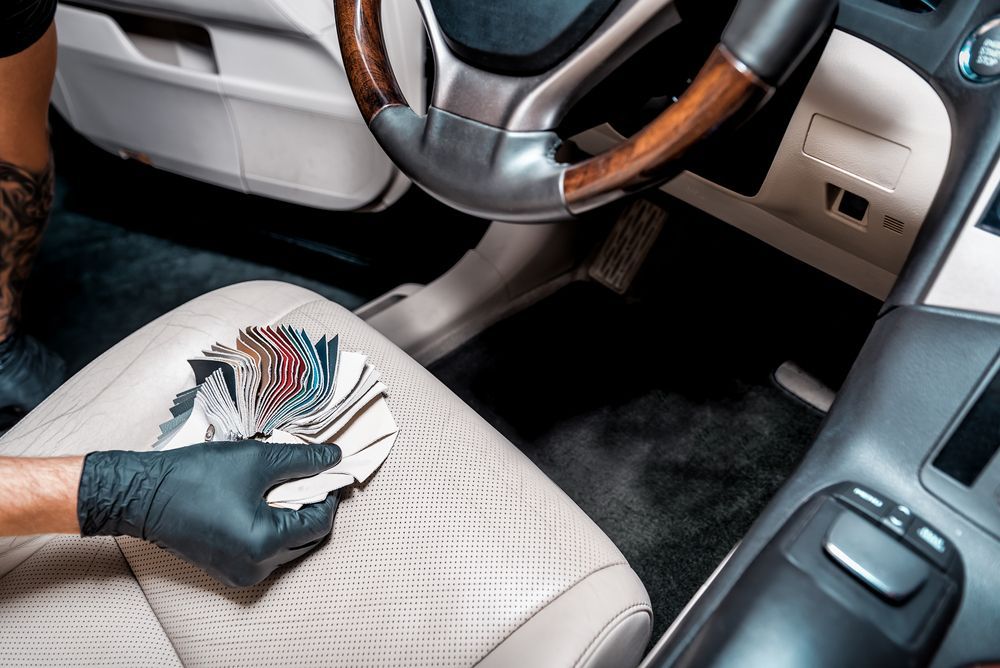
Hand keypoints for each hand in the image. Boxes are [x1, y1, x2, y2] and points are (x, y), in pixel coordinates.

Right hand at [77, 440, 341, 586]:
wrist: (142, 495)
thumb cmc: (195, 476)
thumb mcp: (256, 459)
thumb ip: (302, 460)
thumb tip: (334, 457)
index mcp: (266, 543)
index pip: (320, 522)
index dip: (329, 494)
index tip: (327, 470)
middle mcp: (257, 568)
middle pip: (307, 538)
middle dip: (312, 506)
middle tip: (308, 475)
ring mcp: (241, 574)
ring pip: (288, 546)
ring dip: (293, 517)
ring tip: (284, 485)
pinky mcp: (228, 570)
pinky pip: (266, 552)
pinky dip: (273, 527)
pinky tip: (264, 500)